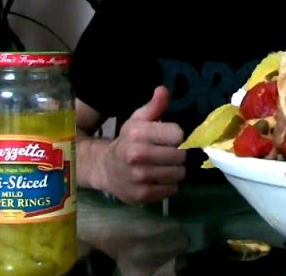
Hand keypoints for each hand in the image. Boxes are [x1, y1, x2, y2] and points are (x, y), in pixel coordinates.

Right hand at [102, 86, 185, 204]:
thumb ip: (154, 106)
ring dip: (175, 170)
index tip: (168, 138)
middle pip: (180, 155)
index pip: (177, 134)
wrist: (105, 169)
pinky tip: (158, 178)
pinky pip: (172, 189)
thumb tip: (163, 90)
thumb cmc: (127, 142)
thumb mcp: (137, 120)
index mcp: (137, 133)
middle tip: (167, 154)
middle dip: (177, 154)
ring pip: (179, 173)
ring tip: (163, 166)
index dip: (175, 136)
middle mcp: (137, 155)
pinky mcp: (142, 195)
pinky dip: (169, 185)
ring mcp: (140, 177)